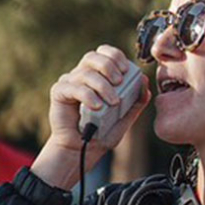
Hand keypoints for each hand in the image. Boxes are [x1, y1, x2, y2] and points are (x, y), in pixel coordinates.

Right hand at [33, 45, 149, 187]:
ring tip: (112, 102)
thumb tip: (144, 81)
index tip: (126, 70)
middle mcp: (82, 76)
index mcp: (97, 76)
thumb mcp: (125, 118)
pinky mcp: (59, 93)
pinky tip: (97, 107)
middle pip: (92, 56)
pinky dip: (88, 95)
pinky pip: (73, 87)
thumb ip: (136, 101)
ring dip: (103, 86)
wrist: (81, 150)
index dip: (115, 56)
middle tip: (120, 82)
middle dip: (109, 66)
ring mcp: (69, 83)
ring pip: (85, 73)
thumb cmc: (101, 133)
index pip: (104, 53)